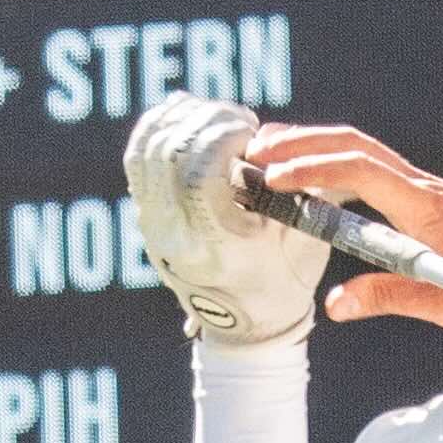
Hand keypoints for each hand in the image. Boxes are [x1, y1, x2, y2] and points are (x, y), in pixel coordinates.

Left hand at [125, 97, 329, 347]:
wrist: (245, 326)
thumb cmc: (284, 280)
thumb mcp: (304, 235)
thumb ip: (298, 184)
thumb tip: (278, 136)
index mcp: (213, 245)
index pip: (197, 173)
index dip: (223, 136)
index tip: (252, 132)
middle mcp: (173, 235)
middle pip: (170, 151)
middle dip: (209, 120)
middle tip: (242, 123)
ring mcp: (152, 225)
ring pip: (149, 147)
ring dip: (187, 118)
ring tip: (223, 119)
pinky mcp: (146, 214)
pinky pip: (139, 155)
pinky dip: (163, 126)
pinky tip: (193, 116)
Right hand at [245, 122, 442, 342]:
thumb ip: (390, 297)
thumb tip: (335, 303)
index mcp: (426, 207)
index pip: (360, 170)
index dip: (313, 169)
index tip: (274, 178)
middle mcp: (424, 187)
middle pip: (355, 145)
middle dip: (301, 142)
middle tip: (254, 151)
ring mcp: (428, 188)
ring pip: (364, 150)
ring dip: (316, 145)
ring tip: (271, 152)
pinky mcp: (432, 197)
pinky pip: (375, 165)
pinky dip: (338, 160)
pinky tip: (320, 175)